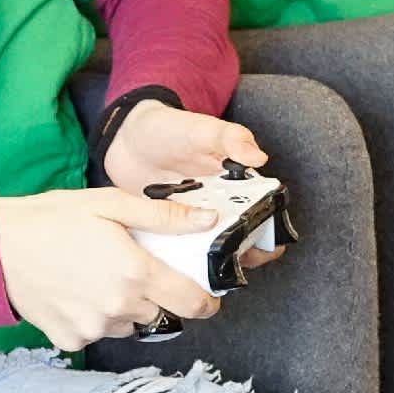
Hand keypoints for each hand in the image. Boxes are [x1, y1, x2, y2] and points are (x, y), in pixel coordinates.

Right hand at [0, 188, 224, 350]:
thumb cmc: (49, 220)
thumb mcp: (108, 204)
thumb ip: (162, 216)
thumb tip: (207, 220)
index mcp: (135, 273)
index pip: (193, 303)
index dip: (206, 300)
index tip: (203, 294)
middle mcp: (119, 307)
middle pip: (162, 314)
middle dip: (155, 295)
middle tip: (130, 271)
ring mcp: (94, 328)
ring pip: (130, 324)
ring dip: (125, 308)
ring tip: (97, 279)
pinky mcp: (71, 339)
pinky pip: (97, 333)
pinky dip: (93, 318)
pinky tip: (75, 294)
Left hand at [103, 102, 286, 270]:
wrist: (124, 140)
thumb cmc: (168, 129)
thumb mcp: (200, 129)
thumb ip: (229, 138)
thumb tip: (258, 157)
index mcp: (239, 184)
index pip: (266, 213)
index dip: (269, 231)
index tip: (264, 243)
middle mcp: (221, 206)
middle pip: (243, 239)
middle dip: (242, 253)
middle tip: (228, 258)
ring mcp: (194, 221)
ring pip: (212, 249)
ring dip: (210, 259)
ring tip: (199, 263)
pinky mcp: (169, 230)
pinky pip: (179, 249)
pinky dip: (178, 256)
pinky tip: (171, 261)